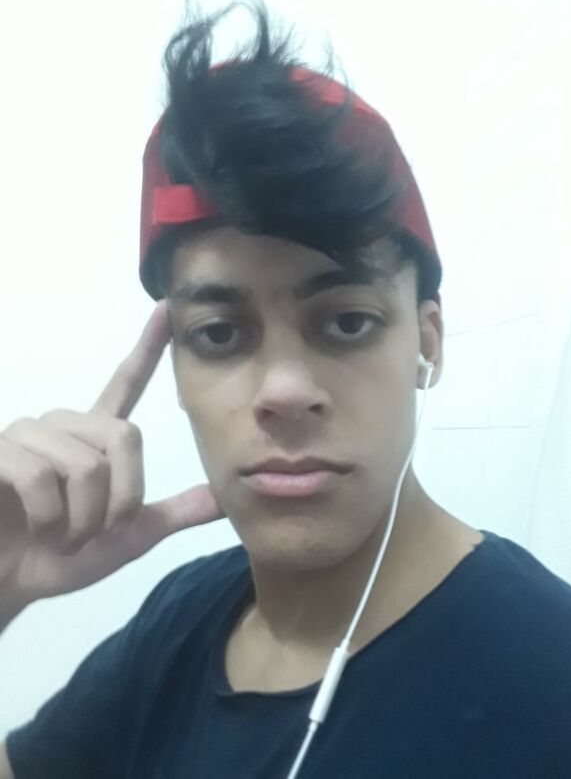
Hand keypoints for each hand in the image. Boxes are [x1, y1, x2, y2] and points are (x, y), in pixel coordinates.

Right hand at [0, 300, 224, 609]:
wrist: (9, 584)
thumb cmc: (58, 556)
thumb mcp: (126, 538)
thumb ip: (173, 513)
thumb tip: (225, 497)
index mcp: (94, 437)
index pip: (126, 384)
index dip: (148, 348)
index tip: (169, 309)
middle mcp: (63, 425)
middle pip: (124, 437)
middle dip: (118, 500)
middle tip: (92, 532)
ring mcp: (26, 434)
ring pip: (84, 465)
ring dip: (80, 519)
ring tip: (58, 534)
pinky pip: (39, 476)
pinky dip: (48, 519)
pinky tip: (35, 529)